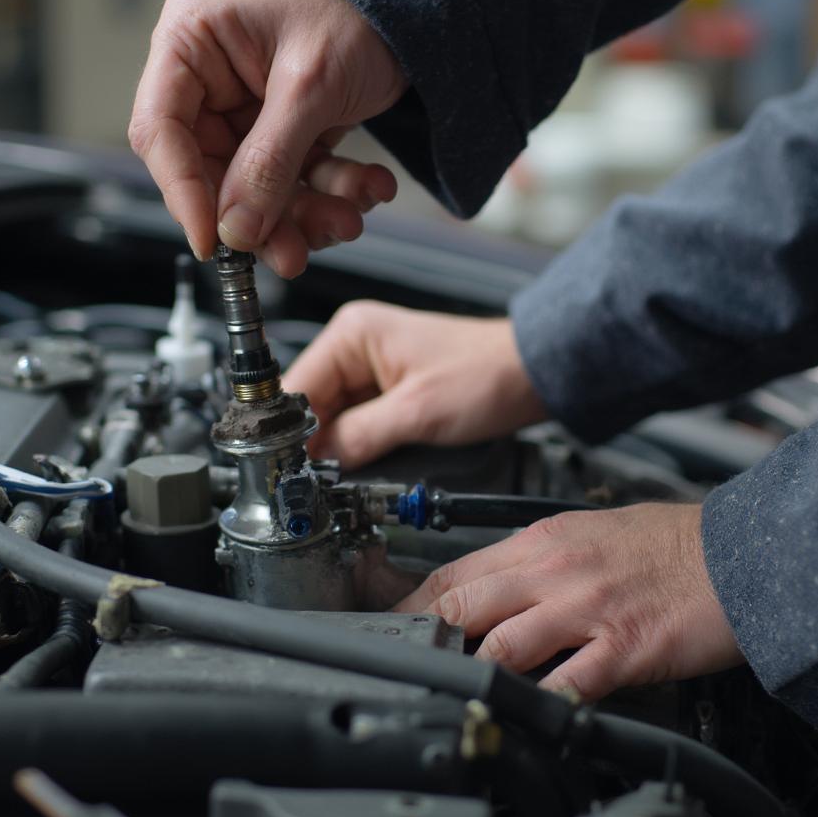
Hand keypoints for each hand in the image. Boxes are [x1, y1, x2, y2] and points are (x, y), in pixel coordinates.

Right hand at [129, 0, 407, 276]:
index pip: (161, 132)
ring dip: (306, 215)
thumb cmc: (354, 11)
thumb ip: (270, 161)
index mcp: (191, 44)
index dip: (182, 194)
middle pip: (213, 175)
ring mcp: (246, 111)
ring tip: (350, 218)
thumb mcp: (310, 87)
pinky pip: (296, 183)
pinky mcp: (282, 133)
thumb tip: (236, 231)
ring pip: (259, 191)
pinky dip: (333, 194)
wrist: (409, 4)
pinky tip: (370, 188)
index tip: (211, 243)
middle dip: (263, 218)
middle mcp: (210, 81)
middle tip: (295, 253)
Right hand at [283, 302, 547, 468]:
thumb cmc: (486, 375)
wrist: (533, 376)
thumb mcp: (416, 413)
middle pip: (310, 405)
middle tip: (312, 483)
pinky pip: (355, 423)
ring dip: (334, 448)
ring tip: (337, 477)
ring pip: (331, 419)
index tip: (284, 469)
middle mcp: (354, 346)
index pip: (296, 387)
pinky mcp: (386, 391)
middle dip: (311, 444)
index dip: (287, 431)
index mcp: (352, 333)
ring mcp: (370, 369)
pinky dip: (355, 446)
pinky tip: (358, 465)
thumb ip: (359, 437)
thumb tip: (316, 462)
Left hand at [395, 503, 742, 700]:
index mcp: (542, 542)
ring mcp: (586, 610)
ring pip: (503, 644)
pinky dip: (541, 703)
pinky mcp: (623, 647)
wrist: (736, 551)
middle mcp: (554, 572)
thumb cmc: (666, 544)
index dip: (414, 601)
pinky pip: (569, 683)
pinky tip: (524, 716)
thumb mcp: (585, 532)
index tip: (389, 621)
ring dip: (473, 671)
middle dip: (424, 638)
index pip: (456, 571)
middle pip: (464, 605)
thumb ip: (535, 560)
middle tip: (402, 663)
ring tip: (451, 692)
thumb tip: (493, 587)